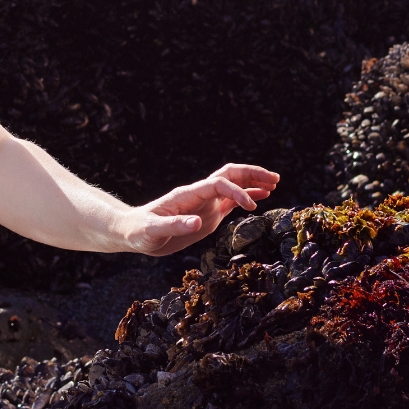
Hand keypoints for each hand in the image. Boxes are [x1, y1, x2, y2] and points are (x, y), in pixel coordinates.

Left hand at [127, 163, 281, 256]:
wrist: (134, 233)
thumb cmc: (139, 231)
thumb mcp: (152, 231)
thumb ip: (174, 226)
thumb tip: (197, 223)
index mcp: (187, 195)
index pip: (218, 184)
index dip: (236, 191)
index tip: (251, 206)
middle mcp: (198, 195)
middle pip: (229, 175)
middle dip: (251, 174)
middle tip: (274, 179)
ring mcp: (205, 202)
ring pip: (233, 185)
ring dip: (253, 182)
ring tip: (274, 184)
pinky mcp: (209, 213)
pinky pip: (231, 200)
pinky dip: (248, 196)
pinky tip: (263, 197)